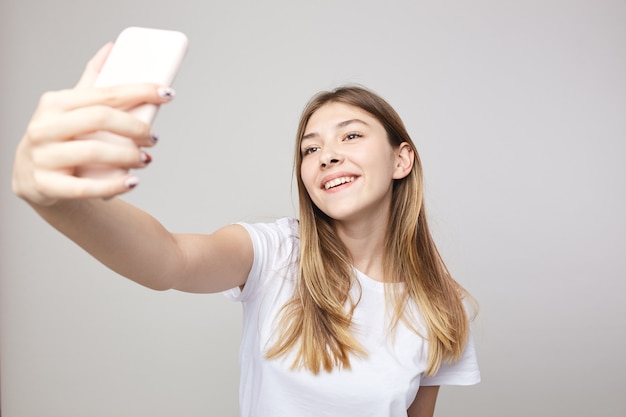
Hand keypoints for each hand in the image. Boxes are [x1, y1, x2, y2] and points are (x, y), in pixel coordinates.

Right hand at [12, 43, 174, 205]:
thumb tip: (112, 48)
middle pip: (101, 119)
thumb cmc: (61, 139)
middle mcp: (45, 127)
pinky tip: (132, 182)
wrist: (32, 178)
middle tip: (154, 137)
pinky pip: (85, 187)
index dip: (140, 92)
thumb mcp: (70, 109)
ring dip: (128, 156)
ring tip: (145, 159)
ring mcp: (42, 157)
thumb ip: (91, 81)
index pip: (104, 93)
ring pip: (94, 152)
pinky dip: (114, 185)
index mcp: (55, 103)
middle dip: (135, 127)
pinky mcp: (45, 185)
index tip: (167, 93)